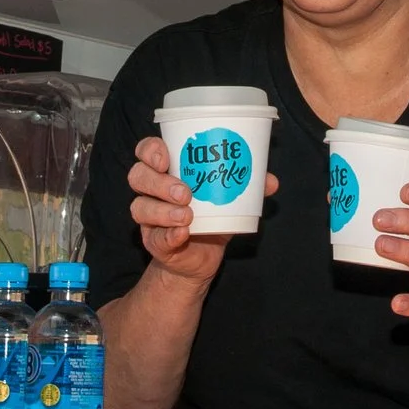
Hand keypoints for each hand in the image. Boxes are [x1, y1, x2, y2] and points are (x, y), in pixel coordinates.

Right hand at [128, 135, 277, 285]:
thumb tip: (270, 181)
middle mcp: (152, 192)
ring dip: (163, 210)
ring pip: (140, 207)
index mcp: (167, 172)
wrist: (202, 257)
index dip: (150, 150)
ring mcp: (150, 219)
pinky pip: (155, 238)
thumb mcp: (229, 199)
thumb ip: (247, 187)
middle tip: (186, 192)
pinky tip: (183, 233)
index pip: (146, 152)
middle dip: (159, 182)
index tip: (166, 157)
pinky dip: (169, 235)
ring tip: (187, 214)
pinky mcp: (155, 243)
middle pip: (138, 176)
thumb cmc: (211, 217)